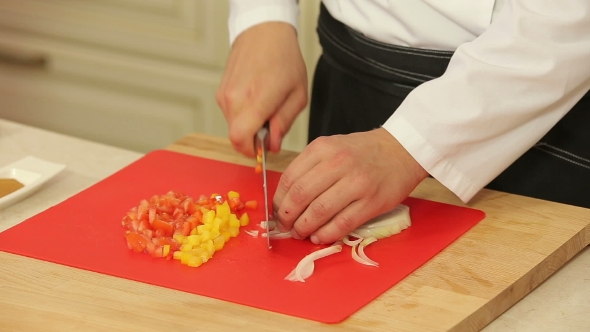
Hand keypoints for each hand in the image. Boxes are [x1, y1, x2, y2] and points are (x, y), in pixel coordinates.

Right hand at [216, 22, 307, 156]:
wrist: (264, 32)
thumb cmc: (284, 59)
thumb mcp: (297, 95)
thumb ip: (284, 124)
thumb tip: (272, 145)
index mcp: (256, 101)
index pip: (241, 140)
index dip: (251, 151)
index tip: (262, 149)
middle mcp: (235, 99)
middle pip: (236, 136)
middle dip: (253, 138)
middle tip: (270, 124)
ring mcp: (225, 95)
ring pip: (233, 126)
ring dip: (248, 125)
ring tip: (265, 106)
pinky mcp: (221, 91)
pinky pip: (230, 113)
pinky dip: (242, 113)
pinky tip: (256, 97)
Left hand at [272, 128, 427, 243]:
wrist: (401, 150)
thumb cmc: (362, 152)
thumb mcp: (332, 147)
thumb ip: (309, 168)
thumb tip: (285, 200)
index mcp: (322, 148)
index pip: (290, 178)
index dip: (278, 200)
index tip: (276, 212)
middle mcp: (338, 163)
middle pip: (300, 196)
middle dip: (287, 217)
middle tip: (285, 226)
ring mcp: (357, 183)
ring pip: (319, 212)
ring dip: (304, 228)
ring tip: (301, 233)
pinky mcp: (372, 202)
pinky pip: (342, 223)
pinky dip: (326, 234)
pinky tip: (320, 237)